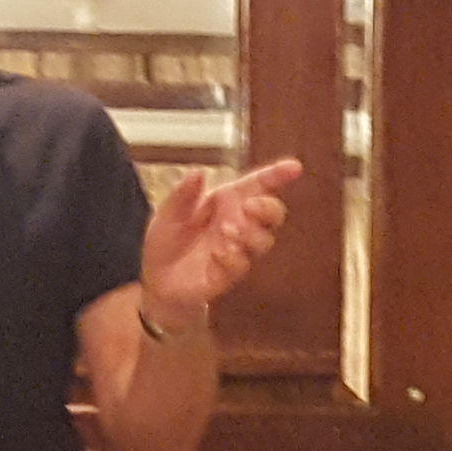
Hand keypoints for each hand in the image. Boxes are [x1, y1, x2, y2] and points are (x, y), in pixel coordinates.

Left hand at [135, 158, 301, 324]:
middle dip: (268, 207)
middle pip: (272, 213)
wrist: (157, 283)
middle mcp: (238, 224)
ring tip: (227, 232)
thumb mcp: (167, 214)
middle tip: (250, 206)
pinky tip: (216, 255)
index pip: (257, 185)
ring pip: (263, 240)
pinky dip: (231, 258)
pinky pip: (241, 265)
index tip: (294, 167)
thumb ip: (183, 194)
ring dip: (249, 234)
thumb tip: (198, 172)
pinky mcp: (230, 274)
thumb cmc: (166, 243)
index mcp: (226, 202)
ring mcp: (237, 250)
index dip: (277, 175)